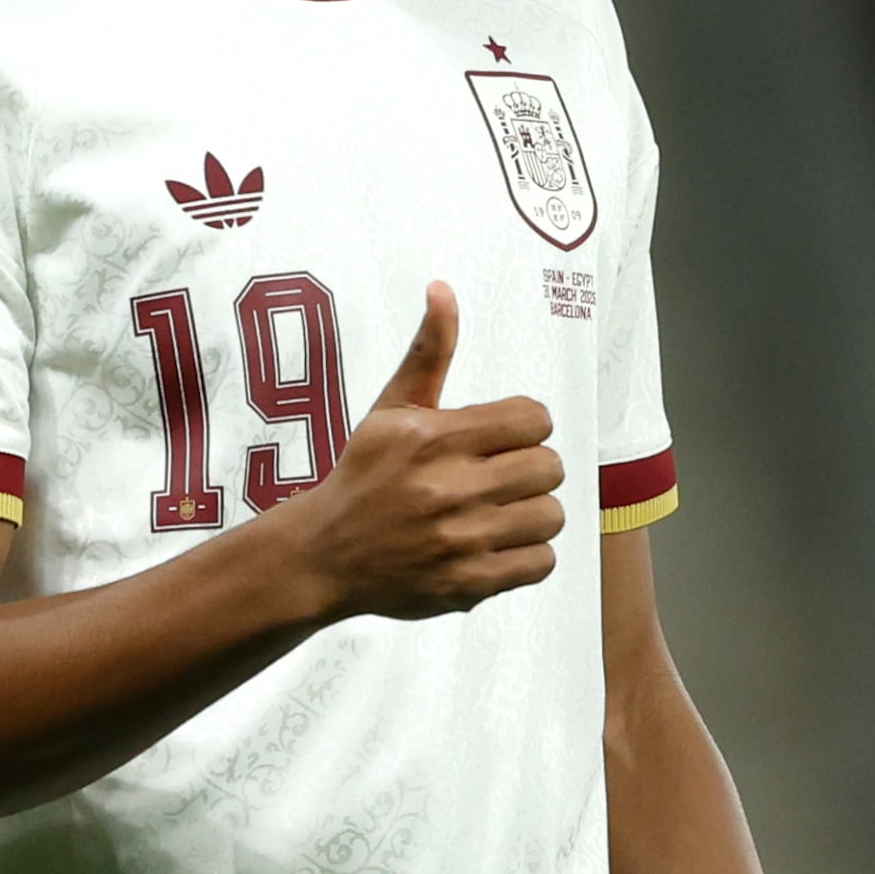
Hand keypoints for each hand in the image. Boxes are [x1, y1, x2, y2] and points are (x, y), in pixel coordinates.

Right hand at [278, 281, 564, 620]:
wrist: (323, 555)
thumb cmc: (364, 474)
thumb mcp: (391, 409)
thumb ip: (429, 352)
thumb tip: (443, 289)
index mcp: (434, 437)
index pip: (534, 419)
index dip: (526, 426)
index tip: (505, 437)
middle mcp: (450, 488)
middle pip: (549, 467)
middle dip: (531, 468)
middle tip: (503, 475)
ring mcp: (460, 540)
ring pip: (551, 516)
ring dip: (534, 512)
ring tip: (504, 511)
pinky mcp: (468, 584)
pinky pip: (541, 562)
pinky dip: (528, 554)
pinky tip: (499, 544)